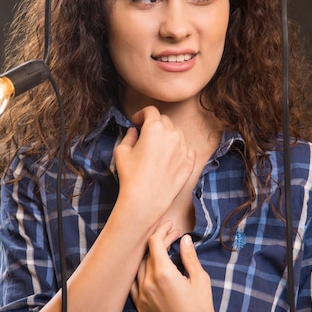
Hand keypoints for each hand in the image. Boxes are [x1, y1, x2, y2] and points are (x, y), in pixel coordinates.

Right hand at [113, 106, 195, 223]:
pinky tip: (168, 158)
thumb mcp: (121, 151)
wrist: (146, 200)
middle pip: (165, 120)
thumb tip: (134, 131)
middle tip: (146, 134)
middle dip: (155, 124)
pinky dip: (178, 149)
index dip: (142, 114)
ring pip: (177, 133)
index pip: (151, 111)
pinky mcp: (190, 162)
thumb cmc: (130, 176)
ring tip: (158, 148)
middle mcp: (172, 134)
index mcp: (154, 128)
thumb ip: (129, 136)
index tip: (137, 122)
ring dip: (168, 135)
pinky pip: (186, 148)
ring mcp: (184, 148)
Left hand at [131, 221, 219, 311]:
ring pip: (139, 267)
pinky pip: (134, 284)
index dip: (162, 231)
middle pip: (147, 253)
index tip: (171, 226)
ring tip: (163, 251)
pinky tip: (151, 269)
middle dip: (159, 242)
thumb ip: (189, 257)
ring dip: (150, 256)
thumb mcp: (200, 279)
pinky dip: (141, 273)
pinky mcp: (140, 308)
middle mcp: (147, 283)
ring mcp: (141, 296)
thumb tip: (185, 239)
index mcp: (163, 273)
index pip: (154, 243)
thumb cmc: (202, 309)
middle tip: (173, 237)